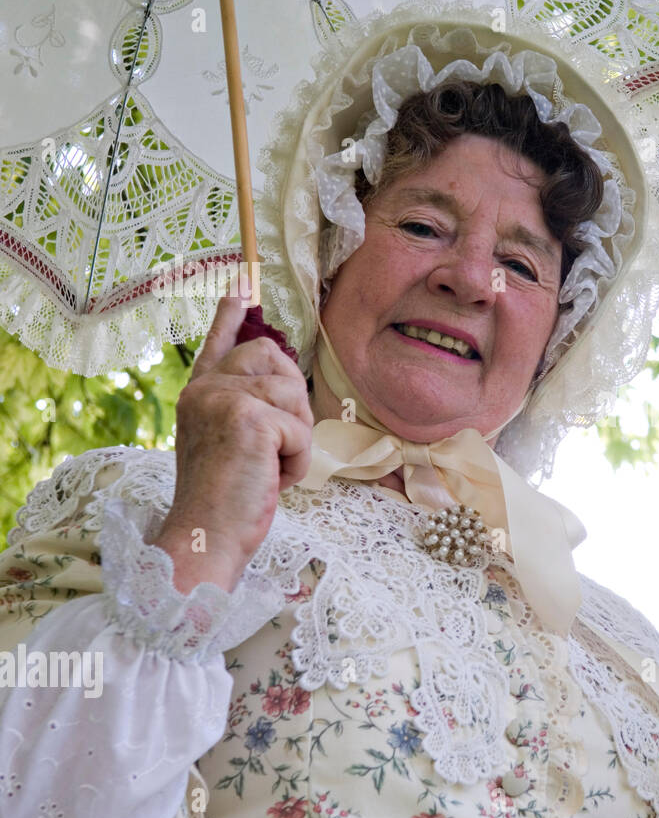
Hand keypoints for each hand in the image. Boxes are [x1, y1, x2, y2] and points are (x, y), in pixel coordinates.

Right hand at [150, 291, 313, 592]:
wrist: (207, 535)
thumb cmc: (226, 500)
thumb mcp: (234, 445)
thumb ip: (248, 409)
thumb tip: (283, 378)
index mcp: (199, 394)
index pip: (217, 342)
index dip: (230, 312)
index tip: (241, 281)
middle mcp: (204, 389)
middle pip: (272, 357)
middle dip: (292, 401)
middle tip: (276, 446)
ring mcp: (222, 399)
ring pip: (294, 395)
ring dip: (296, 439)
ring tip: (269, 469)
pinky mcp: (247, 418)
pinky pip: (300, 428)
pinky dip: (298, 460)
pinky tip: (272, 479)